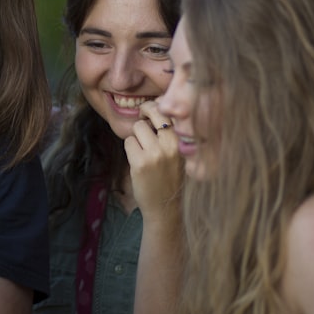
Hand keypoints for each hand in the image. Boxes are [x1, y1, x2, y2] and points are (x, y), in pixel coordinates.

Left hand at [125, 100, 183, 217]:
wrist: (166, 207)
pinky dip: (130, 148)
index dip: (160, 106)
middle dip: (145, 111)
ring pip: (138, 127)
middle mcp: (172, 144)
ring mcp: (156, 153)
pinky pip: (129, 142)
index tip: (155, 109)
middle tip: (143, 115)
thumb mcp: (180, 153)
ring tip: (144, 149)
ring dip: (137, 136)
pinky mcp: (140, 163)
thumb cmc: (172, 177)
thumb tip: (157, 106)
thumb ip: (172, 133)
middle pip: (154, 111)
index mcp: (185, 141)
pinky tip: (138, 160)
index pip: (172, 110)